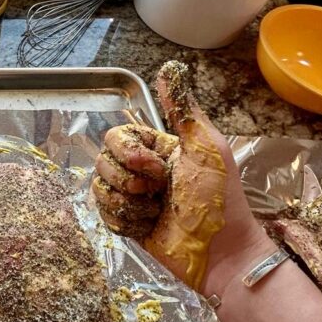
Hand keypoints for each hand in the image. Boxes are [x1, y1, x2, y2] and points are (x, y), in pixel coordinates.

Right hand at [93, 61, 271, 295]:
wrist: (222, 253)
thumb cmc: (220, 200)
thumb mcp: (206, 148)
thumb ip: (183, 110)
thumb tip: (170, 68)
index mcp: (157, 149)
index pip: (117, 137)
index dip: (130, 153)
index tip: (158, 168)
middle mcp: (142, 170)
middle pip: (103, 161)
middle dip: (127, 179)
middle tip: (158, 191)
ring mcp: (133, 198)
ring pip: (99, 188)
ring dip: (128, 202)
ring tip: (155, 211)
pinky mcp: (128, 224)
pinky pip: (104, 214)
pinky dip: (126, 221)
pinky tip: (149, 226)